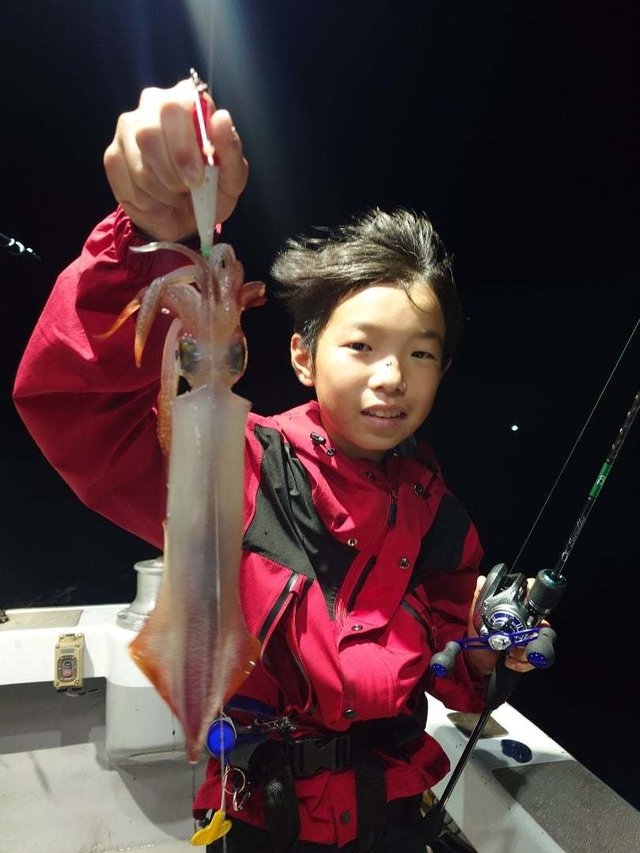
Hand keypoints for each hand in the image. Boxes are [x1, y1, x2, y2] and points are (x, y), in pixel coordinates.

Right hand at [103, 79, 248, 240]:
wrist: (186, 221)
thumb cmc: (212, 191)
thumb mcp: (232, 178)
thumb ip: (231, 149)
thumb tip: (221, 118)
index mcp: (187, 100)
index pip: (181, 104)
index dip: (185, 146)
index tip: (197, 178)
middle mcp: (154, 104)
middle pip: (150, 130)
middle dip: (170, 170)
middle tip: (186, 189)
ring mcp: (128, 127)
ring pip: (138, 161)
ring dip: (161, 190)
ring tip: (175, 195)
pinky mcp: (113, 154)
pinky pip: (125, 179)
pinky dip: (146, 199)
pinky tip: (157, 199)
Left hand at [464, 575, 548, 676]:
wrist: (476, 661)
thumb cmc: (477, 636)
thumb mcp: (475, 617)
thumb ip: (479, 598)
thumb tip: (482, 579)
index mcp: (515, 612)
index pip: (533, 601)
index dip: (536, 601)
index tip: (530, 610)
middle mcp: (526, 625)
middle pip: (541, 625)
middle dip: (529, 635)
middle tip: (515, 642)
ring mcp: (528, 642)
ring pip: (538, 643)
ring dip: (522, 651)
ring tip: (508, 653)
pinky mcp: (528, 657)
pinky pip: (534, 659)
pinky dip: (522, 663)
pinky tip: (510, 661)